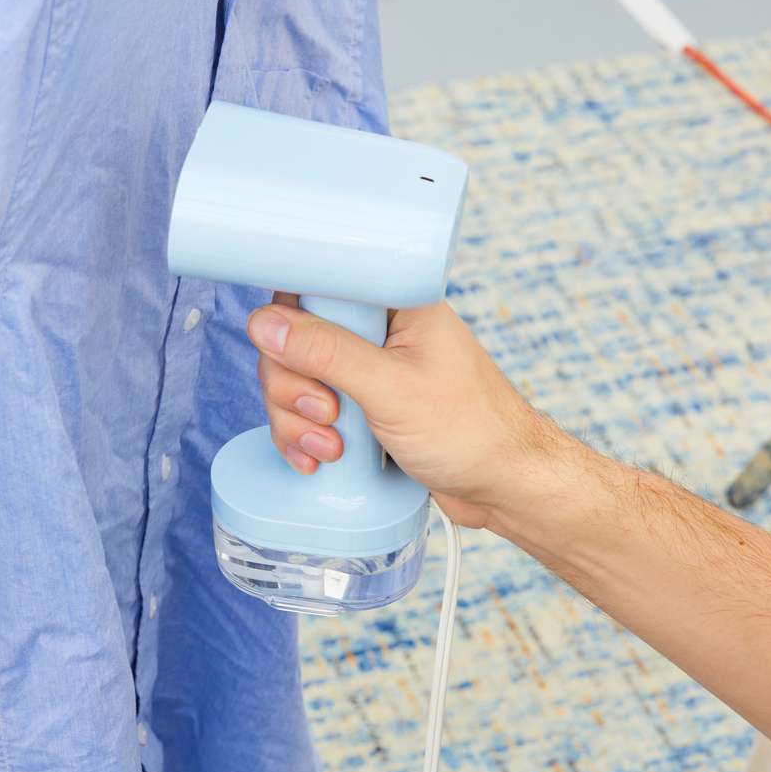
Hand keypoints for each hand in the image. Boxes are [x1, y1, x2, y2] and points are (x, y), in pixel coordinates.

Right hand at [246, 294, 553, 528]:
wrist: (506, 487)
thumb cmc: (472, 432)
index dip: (291, 321)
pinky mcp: (363, 407)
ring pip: (296, 379)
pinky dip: (305, 437)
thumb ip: (326, 353)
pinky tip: (319, 461)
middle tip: (327, 415)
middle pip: (294, 338)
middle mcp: (380, 330)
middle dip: (294, 385)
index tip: (292, 357)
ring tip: (331, 450)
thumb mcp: (391, 390)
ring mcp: (369, 371)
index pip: (317, 284)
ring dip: (297, 419)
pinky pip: (310, 412)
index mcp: (396, 302)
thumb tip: (265, 324)